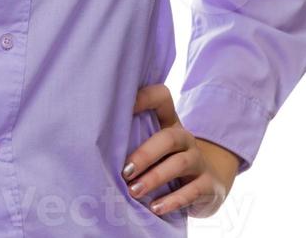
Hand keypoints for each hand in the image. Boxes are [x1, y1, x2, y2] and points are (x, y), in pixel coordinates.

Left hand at [122, 83, 240, 218]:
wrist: (207, 185)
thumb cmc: (167, 162)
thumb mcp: (154, 148)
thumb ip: (134, 139)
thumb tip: (97, 144)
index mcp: (170, 122)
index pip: (162, 97)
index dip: (145, 97)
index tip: (122, 107)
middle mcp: (185, 138)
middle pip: (168, 137)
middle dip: (144, 154)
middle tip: (124, 171)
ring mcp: (199, 161)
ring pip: (179, 164)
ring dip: (154, 178)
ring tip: (134, 191)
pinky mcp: (208, 185)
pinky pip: (192, 191)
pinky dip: (172, 200)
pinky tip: (156, 208)